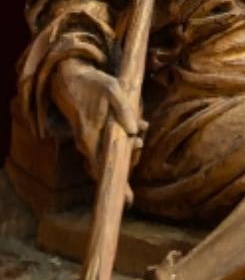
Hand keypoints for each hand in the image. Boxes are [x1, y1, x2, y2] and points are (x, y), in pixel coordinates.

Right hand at [51, 59, 145, 183]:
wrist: (69, 78)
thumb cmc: (93, 83)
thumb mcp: (112, 89)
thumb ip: (124, 109)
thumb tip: (137, 130)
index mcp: (90, 137)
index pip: (103, 168)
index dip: (117, 185)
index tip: (129, 201)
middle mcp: (86, 144)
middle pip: (108, 166)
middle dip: (128, 161)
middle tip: (140, 145)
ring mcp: (86, 141)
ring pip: (108, 156)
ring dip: (126, 152)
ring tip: (139, 140)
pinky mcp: (89, 135)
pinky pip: (105, 147)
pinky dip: (120, 145)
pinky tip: (134, 132)